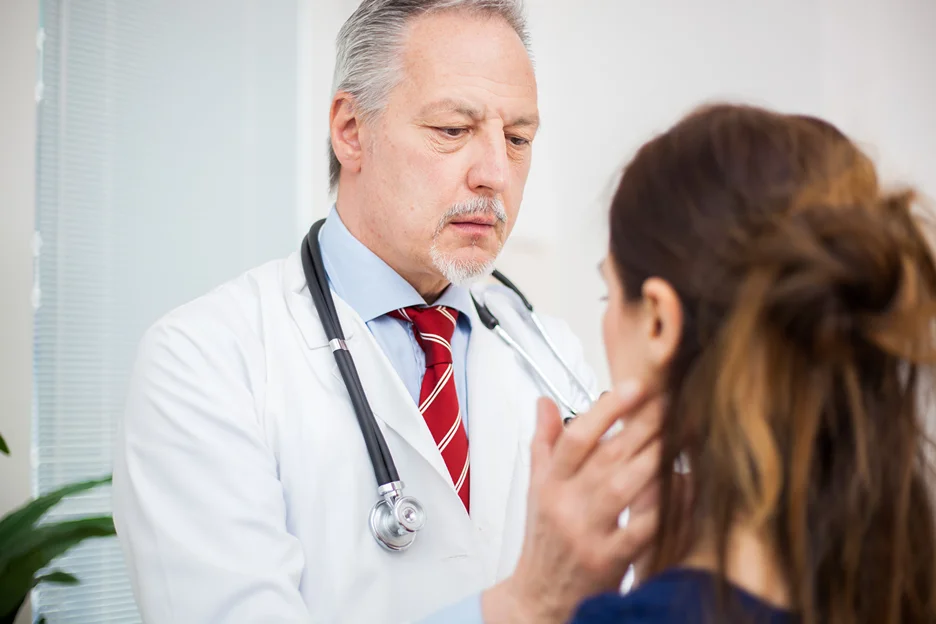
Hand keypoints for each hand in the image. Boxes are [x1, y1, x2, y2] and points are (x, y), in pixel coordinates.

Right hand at [481, 381, 663, 622]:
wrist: (540, 597)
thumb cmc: (545, 539)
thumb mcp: (536, 488)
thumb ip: (544, 443)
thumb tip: (543, 402)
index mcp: (549, 483)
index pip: (575, 437)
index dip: (606, 409)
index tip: (635, 386)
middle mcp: (565, 504)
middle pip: (606, 455)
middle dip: (643, 425)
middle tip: (673, 402)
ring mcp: (586, 533)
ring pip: (624, 487)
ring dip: (656, 459)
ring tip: (683, 435)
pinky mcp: (608, 560)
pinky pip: (642, 528)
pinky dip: (666, 506)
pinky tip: (685, 485)